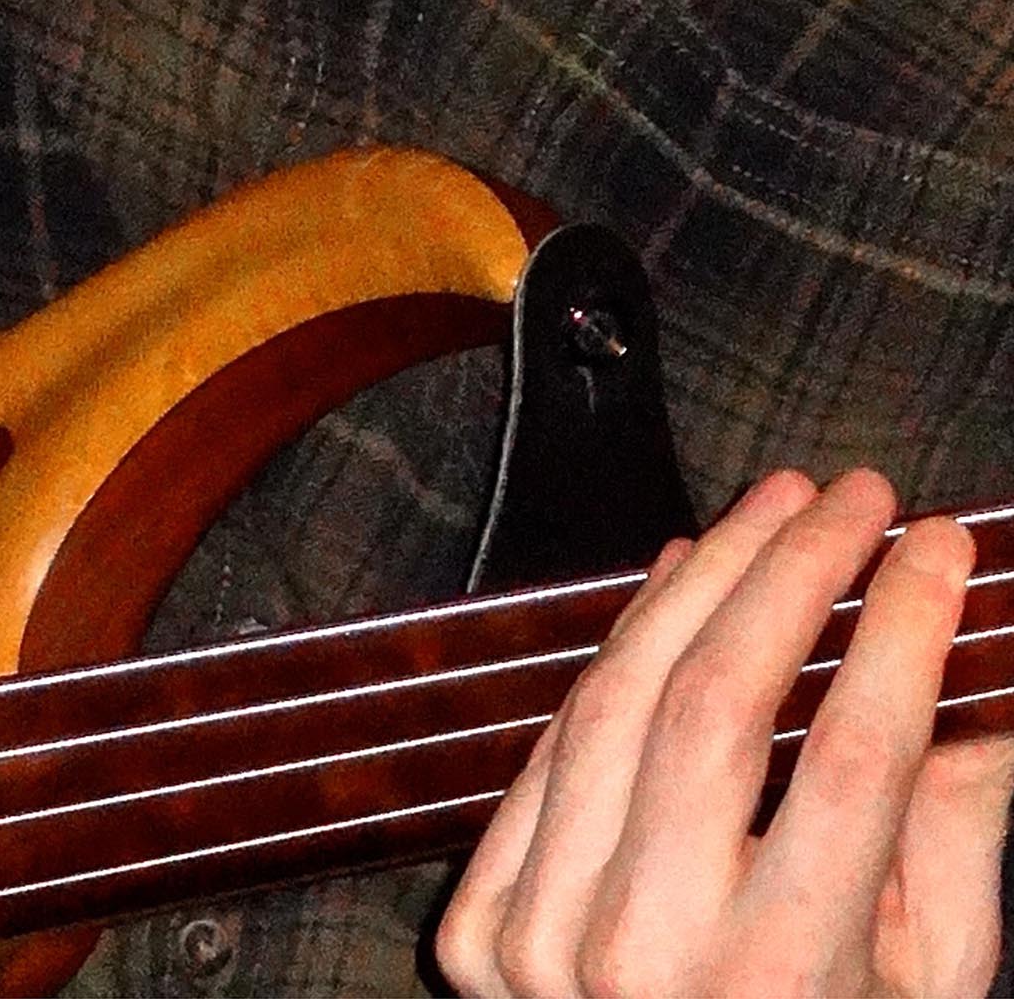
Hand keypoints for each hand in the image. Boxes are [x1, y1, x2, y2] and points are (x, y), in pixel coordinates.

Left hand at [436, 469, 1013, 998]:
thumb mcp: (929, 988)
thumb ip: (960, 833)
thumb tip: (994, 672)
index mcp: (781, 990)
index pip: (853, 757)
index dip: (904, 628)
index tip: (942, 544)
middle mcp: (648, 966)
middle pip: (721, 701)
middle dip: (799, 566)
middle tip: (861, 494)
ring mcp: (544, 949)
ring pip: (622, 696)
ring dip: (707, 574)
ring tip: (781, 505)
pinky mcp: (481, 935)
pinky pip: (555, 747)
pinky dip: (620, 648)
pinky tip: (679, 577)